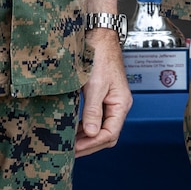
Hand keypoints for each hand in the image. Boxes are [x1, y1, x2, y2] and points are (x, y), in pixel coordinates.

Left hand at [75, 31, 131, 156]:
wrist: (98, 37)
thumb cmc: (99, 57)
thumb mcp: (95, 85)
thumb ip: (93, 111)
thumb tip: (91, 133)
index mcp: (121, 103)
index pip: (110, 133)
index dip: (92, 144)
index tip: (75, 149)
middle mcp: (118, 105)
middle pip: (107, 135)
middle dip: (89, 145)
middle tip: (70, 151)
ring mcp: (111, 102)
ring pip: (101, 128)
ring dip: (86, 138)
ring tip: (69, 144)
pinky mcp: (102, 97)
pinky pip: (96, 119)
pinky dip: (85, 127)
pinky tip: (73, 130)